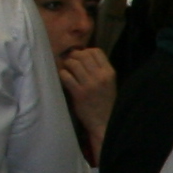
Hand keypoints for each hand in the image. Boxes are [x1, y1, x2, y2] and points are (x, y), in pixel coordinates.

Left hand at [53, 39, 114, 157]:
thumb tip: (84, 54)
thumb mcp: (109, 83)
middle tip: (70, 61)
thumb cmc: (105, 101)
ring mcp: (89, 85)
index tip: (81, 57)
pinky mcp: (78, 93)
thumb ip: (100, 69)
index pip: (96, 51)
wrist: (103, 122)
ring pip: (73, 63)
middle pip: (83, 55)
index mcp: (109, 73)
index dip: (86, 51)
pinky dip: (62, 74)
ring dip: (67, 64)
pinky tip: (64, 78)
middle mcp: (100, 77)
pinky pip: (66, 76)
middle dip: (74, 56)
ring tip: (67, 69)